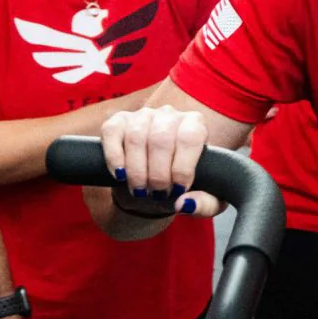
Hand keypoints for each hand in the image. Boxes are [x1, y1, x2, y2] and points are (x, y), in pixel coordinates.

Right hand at [98, 106, 216, 218]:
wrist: (154, 184)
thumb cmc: (182, 186)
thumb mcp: (205, 199)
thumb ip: (205, 203)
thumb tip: (184, 203)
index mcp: (195, 124)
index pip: (190, 137)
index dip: (182, 167)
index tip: (178, 189)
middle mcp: (169, 114)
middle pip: (161, 139)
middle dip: (158, 174)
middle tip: (158, 194)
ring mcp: (141, 116)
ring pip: (136, 137)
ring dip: (136, 171)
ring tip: (141, 190)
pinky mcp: (117, 122)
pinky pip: (112, 133)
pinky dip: (114, 158)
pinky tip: (120, 176)